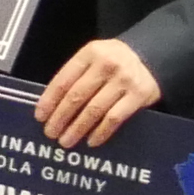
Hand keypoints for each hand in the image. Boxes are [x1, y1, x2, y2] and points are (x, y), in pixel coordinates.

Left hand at [35, 38, 162, 146]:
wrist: (153, 57)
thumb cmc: (115, 61)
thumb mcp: (94, 57)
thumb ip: (77, 74)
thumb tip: (52, 105)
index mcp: (90, 53)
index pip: (64, 79)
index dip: (49, 100)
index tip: (40, 116)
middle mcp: (107, 65)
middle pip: (77, 96)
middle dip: (60, 117)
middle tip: (50, 133)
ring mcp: (124, 80)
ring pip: (94, 109)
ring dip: (77, 128)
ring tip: (66, 141)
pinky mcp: (139, 95)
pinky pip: (114, 118)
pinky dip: (101, 132)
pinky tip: (91, 141)